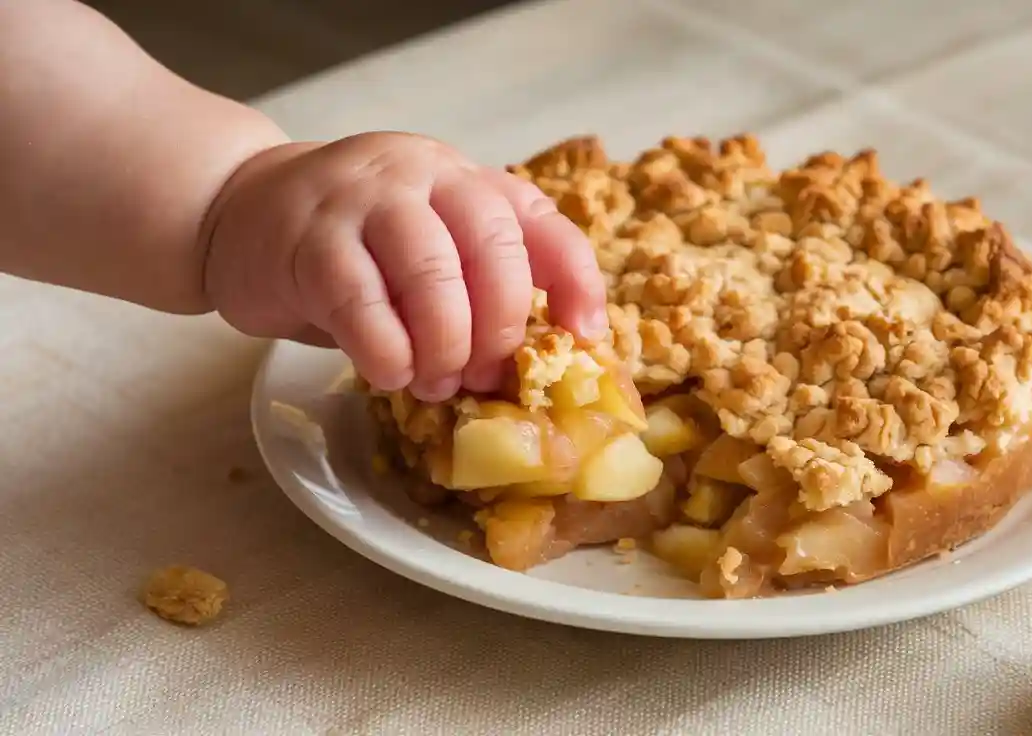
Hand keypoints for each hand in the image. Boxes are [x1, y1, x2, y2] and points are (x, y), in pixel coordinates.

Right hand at [201, 132, 607, 401]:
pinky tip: (388, 373)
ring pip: (431, 274)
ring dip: (444, 345)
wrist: (239, 207)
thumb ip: (474, 286)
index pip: (541, 221)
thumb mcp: (427, 246)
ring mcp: (365, 201)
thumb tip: (536, 365)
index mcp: (467, 182)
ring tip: (434, 383)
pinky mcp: (310, 240)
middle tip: (483, 377)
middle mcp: (424, 178)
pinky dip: (387, 352)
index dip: (574, 280)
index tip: (584, 337)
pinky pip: (362, 302)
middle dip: (499, 327)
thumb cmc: (354, 247)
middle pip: (492, 247)